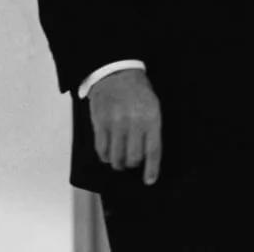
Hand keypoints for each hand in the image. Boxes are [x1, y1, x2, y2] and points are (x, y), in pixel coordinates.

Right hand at [88, 69, 162, 184]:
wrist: (117, 73)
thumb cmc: (138, 91)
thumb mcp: (153, 106)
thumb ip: (152, 129)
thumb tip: (148, 156)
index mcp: (151, 118)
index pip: (153, 151)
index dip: (151, 169)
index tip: (149, 180)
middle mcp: (134, 122)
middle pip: (133, 158)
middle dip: (133, 164)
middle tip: (131, 163)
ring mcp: (116, 124)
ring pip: (116, 157)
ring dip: (118, 163)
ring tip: (119, 161)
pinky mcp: (100, 124)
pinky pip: (101, 149)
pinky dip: (105, 157)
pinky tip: (108, 154)